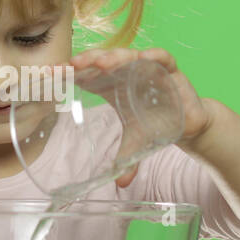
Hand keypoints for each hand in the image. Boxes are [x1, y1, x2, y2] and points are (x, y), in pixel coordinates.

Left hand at [65, 47, 214, 187]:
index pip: (88, 74)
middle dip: (89, 60)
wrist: (188, 123)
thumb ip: (126, 160)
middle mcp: (127, 72)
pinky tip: (145, 57)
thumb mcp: (137, 144)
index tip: (52, 74)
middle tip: (74, 66)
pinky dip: (154, 56)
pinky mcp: (170, 69)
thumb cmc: (155, 125)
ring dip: (115, 57)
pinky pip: (162, 58)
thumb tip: (121, 183)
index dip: (70, 72)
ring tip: (103, 63)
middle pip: (104, 60)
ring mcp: (148, 68)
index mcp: (112, 85)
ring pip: (129, 55)